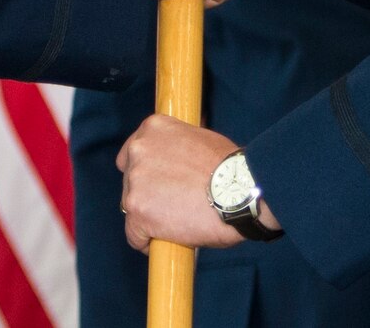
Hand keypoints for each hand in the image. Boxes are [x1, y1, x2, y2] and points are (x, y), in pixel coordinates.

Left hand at [118, 115, 275, 251]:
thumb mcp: (199, 138)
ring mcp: (135, 181)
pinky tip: (166, 241)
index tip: (157, 184)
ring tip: (176, 223)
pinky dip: (147, 242)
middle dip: (147, 194)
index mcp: (153, 128)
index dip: (146, 173)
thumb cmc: (229, 168)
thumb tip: (175, 159)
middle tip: (172, 205)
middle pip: (129, 181)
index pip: (132, 153)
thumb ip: (177, 147)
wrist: (240, 191)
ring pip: (131, 208)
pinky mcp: (137, 211)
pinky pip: (134, 235)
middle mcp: (138, 150)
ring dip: (149, 217)